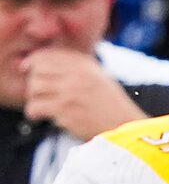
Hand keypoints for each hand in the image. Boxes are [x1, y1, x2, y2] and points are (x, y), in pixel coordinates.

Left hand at [22, 48, 143, 140]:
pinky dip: (34, 112)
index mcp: (84, 65)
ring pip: (34, 88)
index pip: (47, 55)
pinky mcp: (65, 111)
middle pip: (37, 71)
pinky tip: (39, 117)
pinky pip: (36, 107)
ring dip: (33, 98)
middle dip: (33, 83)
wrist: (125, 128)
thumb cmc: (112, 106)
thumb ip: (77, 67)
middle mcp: (76, 76)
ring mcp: (70, 93)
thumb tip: (47, 64)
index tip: (27, 69)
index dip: (33, 61)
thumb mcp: (99, 77)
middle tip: (37, 94)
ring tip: (39, 106)